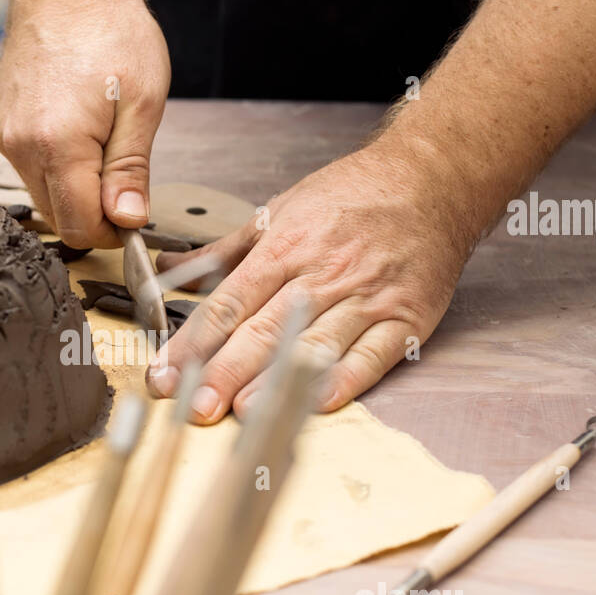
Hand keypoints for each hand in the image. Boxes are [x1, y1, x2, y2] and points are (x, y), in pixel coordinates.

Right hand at [0, 0, 170, 248]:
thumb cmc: (109, 28)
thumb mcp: (142, 104)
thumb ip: (130, 170)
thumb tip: (128, 219)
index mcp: (58, 145)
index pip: (79, 226)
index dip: (112, 231)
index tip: (133, 216)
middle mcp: (21, 145)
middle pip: (57, 217)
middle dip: (93, 211)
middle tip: (124, 178)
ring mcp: (5, 136)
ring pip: (42, 194)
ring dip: (74, 188)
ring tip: (102, 142)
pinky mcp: (1, 125)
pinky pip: (29, 168)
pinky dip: (56, 166)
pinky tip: (79, 130)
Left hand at [146, 143, 479, 421]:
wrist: (431, 180)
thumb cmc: (352, 196)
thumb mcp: (278, 211)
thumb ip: (223, 251)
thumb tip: (167, 270)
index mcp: (284, 248)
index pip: (227, 305)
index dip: (192, 343)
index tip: (164, 374)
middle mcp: (322, 274)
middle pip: (263, 331)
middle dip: (224, 372)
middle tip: (192, 407)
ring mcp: (365, 298)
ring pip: (312, 347)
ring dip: (275, 383)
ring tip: (242, 413)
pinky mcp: (405, 318)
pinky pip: (372, 355)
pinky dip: (346, 380)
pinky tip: (319, 402)